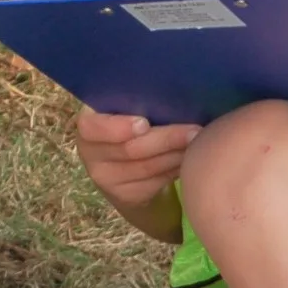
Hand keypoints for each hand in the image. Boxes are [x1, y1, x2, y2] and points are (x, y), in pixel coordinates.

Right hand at [76, 108, 199, 213]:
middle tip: (196, 130)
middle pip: (131, 150)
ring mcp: (107, 179)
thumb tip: (173, 91)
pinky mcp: (127, 196)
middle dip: (167, 138)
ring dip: (177, 154)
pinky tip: (191, 159)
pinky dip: (176, 169)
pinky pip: (157, 182)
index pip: (94, 128)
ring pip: (148, 168)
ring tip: (199, 141)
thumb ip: (138, 101)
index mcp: (88, 125)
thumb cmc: (130, 122)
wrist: (126, 163)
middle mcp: (91, 154)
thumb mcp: (127, 109)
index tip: (144, 123)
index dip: (119, 127)